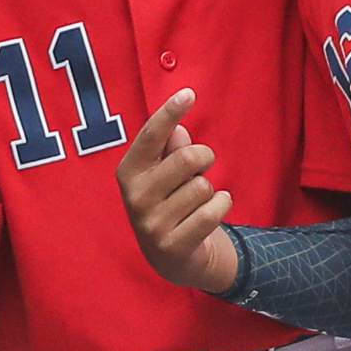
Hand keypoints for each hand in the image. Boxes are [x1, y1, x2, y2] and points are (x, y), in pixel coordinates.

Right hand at [115, 89, 240, 294]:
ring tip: (198, 200)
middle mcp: (135, 197)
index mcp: (129, 172)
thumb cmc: (170, 201)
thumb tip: (179, 130)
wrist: (173, 257)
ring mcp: (151, 224)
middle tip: (203, 166)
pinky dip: (221, 205)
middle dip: (204, 157)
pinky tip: (212, 211)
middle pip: (186, 158)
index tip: (189, 93)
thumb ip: (170, 148)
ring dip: (210, 189)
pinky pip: (213, 211)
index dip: (170, 113)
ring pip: (203, 186)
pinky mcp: (172, 245)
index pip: (151, 136)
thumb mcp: (164, 172)